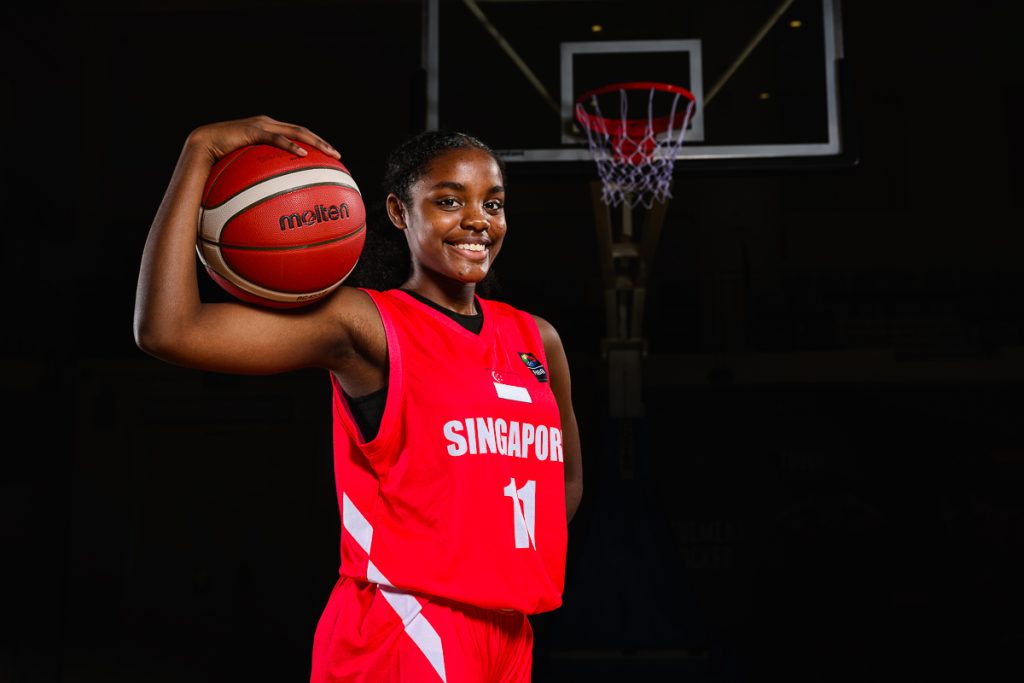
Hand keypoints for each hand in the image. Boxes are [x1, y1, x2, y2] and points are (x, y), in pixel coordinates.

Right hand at [185, 114, 339, 164]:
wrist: (200, 148)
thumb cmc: (220, 163)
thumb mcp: (245, 170)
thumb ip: (260, 177)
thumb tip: (272, 200)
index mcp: (267, 131)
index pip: (296, 135)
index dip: (314, 143)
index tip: (329, 157)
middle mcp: (267, 124)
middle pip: (301, 131)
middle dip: (321, 143)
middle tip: (337, 155)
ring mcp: (260, 125)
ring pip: (295, 131)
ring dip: (315, 142)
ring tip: (330, 153)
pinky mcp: (251, 130)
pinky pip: (275, 138)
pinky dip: (291, 145)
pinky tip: (303, 155)